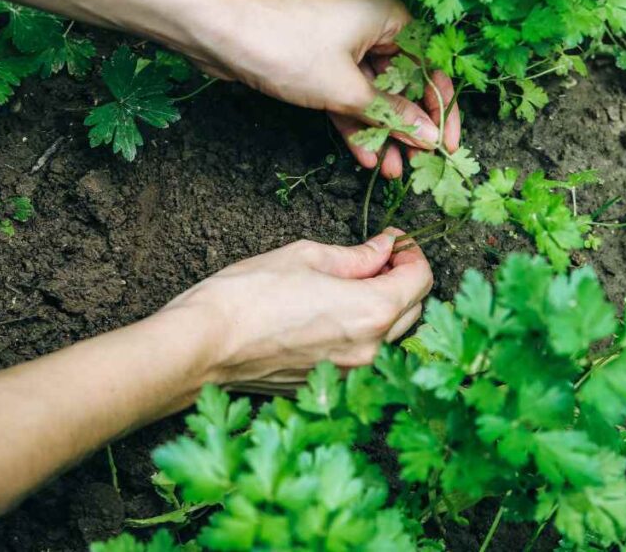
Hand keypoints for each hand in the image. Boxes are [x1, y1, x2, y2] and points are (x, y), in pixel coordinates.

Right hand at [161, 230, 432, 393]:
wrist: (204, 346)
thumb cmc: (249, 295)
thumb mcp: (307, 257)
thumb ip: (357, 256)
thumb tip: (384, 247)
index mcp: (372, 311)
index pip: (421, 279)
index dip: (412, 253)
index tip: (395, 240)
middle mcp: (371, 349)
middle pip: (413, 309)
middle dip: (404, 278)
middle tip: (379, 255)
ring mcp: (351, 373)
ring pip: (391, 334)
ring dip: (386, 306)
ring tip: (356, 281)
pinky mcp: (330, 385)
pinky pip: (364, 353)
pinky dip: (364, 330)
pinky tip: (336, 310)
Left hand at [188, 0, 460, 178]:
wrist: (220, 32)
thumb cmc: (287, 47)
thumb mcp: (347, 90)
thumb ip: (393, 114)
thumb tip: (428, 137)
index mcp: (392, 15)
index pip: (432, 67)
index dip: (441, 110)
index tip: (444, 146)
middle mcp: (374, 24)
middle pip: (405, 82)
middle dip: (408, 127)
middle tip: (415, 165)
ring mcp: (346, 42)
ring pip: (375, 93)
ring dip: (382, 132)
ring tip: (390, 172)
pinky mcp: (321, 60)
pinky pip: (349, 94)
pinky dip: (355, 122)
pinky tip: (364, 157)